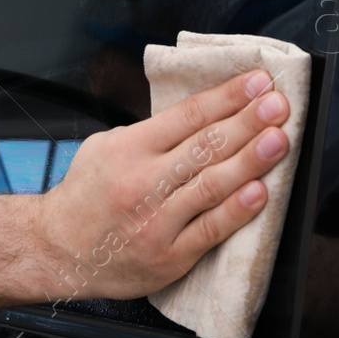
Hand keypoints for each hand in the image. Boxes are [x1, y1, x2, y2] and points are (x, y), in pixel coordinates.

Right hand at [33, 69, 290, 301]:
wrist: (59, 249)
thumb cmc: (86, 196)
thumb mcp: (103, 148)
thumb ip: (147, 134)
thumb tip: (197, 119)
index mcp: (129, 147)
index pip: (188, 115)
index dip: (227, 96)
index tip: (258, 82)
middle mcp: (144, 180)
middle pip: (206, 145)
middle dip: (248, 120)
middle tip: (279, 104)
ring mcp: (157, 220)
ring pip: (212, 184)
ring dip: (251, 159)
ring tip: (279, 139)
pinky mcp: (169, 255)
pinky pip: (209, 230)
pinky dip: (236, 210)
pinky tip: (259, 192)